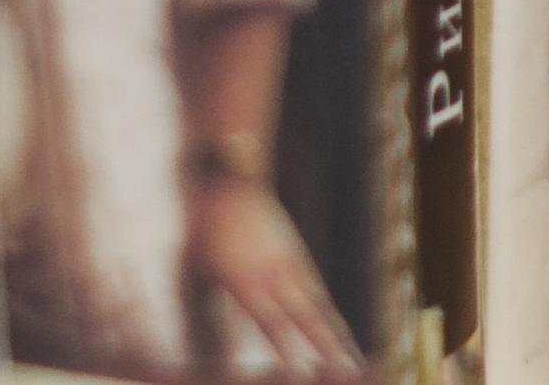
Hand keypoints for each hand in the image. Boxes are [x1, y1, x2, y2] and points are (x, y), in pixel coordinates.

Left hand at [188, 175, 364, 382]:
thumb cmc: (203, 232)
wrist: (230, 182)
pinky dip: (329, 314)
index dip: (287, 350)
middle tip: (347, 372)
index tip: (301, 374)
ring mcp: (290, 262)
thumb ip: (206, 312)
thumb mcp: (195, 272)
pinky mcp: (296, 255)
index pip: (270, 322)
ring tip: (353, 361)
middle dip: (328, 348)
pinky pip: (317, 290)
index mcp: (244, 280)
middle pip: (306, 317)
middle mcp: (273, 273)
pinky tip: (339, 332)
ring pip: (318, 305)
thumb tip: (212, 353)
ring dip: (336, 335)